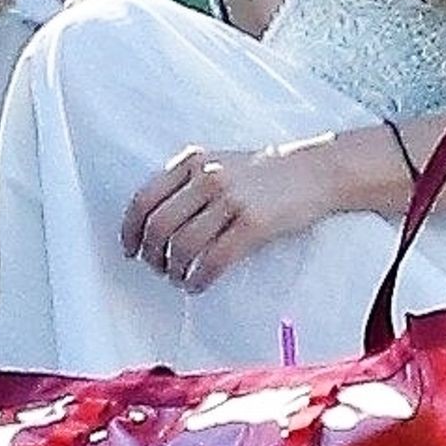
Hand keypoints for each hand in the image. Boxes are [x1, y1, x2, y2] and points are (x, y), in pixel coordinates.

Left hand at [121, 138, 332, 292]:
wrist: (315, 172)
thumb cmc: (266, 174)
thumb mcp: (220, 163)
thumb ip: (188, 183)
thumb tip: (153, 224)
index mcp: (193, 161)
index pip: (144, 199)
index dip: (130, 230)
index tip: (130, 249)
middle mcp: (208, 177)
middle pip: (158, 226)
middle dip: (152, 256)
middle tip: (158, 268)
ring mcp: (231, 199)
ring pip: (182, 246)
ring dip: (174, 271)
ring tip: (180, 278)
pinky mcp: (253, 224)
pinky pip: (213, 260)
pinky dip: (199, 278)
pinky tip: (199, 283)